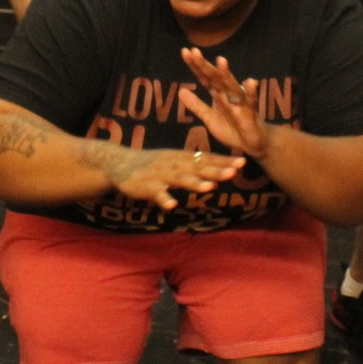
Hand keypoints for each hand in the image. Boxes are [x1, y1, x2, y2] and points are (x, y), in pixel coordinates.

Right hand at [105, 145, 244, 210]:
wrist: (119, 162)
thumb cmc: (152, 164)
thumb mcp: (174, 162)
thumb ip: (194, 167)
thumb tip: (216, 175)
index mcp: (182, 158)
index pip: (206, 159)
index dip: (224, 161)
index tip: (243, 163)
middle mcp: (174, 163)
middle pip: (198, 167)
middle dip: (216, 170)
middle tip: (234, 172)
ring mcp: (160, 174)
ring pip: (180, 179)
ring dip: (194, 183)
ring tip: (210, 188)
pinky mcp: (146, 185)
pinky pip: (156, 193)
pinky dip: (164, 199)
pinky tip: (171, 206)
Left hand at [177, 48, 268, 156]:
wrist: (252, 143)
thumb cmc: (231, 128)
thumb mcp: (209, 118)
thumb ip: (196, 105)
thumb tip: (180, 91)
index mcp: (217, 94)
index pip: (204, 77)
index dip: (195, 66)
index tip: (185, 52)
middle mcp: (227, 94)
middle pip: (214, 77)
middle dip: (204, 65)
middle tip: (194, 51)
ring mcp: (240, 101)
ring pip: (231, 86)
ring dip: (227, 74)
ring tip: (221, 61)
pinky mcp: (251, 112)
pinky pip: (251, 101)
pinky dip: (251, 92)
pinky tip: (251, 82)